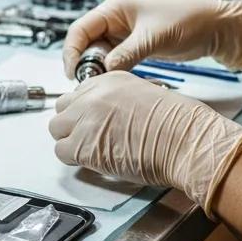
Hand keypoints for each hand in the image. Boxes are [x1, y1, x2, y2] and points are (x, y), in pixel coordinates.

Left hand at [48, 71, 241, 216]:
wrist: (184, 139)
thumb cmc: (177, 124)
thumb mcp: (145, 95)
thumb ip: (119, 101)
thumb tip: (108, 117)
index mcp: (110, 80)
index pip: (78, 94)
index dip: (84, 112)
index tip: (92, 123)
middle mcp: (93, 95)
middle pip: (62, 109)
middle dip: (72, 124)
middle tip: (89, 138)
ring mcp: (85, 118)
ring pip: (57, 130)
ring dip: (70, 141)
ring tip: (92, 150)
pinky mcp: (83, 144)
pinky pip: (61, 152)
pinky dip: (74, 159)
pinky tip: (93, 160)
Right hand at [62, 0, 241, 78]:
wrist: (215, 29)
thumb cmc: (187, 21)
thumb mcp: (153, 37)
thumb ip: (126, 54)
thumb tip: (103, 72)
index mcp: (114, 8)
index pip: (80, 29)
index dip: (72, 51)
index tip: (73, 72)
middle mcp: (114, 20)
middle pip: (86, 43)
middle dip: (84, 63)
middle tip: (88, 83)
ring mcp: (123, 35)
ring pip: (99, 55)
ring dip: (98, 70)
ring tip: (102, 86)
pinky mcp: (133, 47)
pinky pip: (113, 61)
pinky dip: (112, 72)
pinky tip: (115, 83)